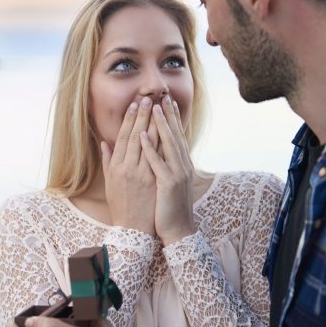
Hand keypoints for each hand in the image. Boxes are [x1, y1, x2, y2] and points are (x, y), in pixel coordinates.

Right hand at [101, 96, 158, 234]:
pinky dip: (161, 142)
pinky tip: (166, 129)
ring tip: (160, 108)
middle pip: (135, 136)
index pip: (123, 137)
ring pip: (148, 144)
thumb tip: (105, 143)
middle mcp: (127, 168)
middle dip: (143, 116)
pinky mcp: (153, 181)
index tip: (135, 105)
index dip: (129, 120)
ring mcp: (141, 174)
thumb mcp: (110, 183)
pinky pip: (158, 157)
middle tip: (149, 98)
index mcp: (116, 167)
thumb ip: (108, 162)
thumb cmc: (121, 207)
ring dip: (155, 124)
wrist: (133, 230)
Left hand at [139, 95, 196, 244]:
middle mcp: (182, 166)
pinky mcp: (168, 183)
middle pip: (174, 135)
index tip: (165, 102)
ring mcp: (177, 173)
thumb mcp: (167, 183)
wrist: (178, 230)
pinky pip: (157, 162)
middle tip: (162, 96)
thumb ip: (162, 165)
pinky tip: (143, 134)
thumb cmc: (168, 207)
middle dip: (167, 115)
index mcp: (181, 165)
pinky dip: (150, 147)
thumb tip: (158, 154)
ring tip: (152, 108)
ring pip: (167, 144)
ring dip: (159, 124)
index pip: (176, 137)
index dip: (171, 119)